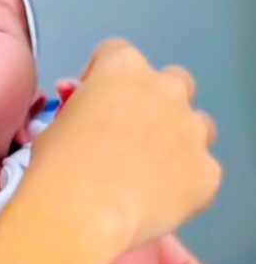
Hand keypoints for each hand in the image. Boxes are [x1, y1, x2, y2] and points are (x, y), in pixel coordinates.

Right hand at [33, 39, 220, 251]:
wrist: (82, 211)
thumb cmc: (59, 164)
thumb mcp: (57, 122)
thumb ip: (81, 109)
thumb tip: (86, 116)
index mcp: (122, 68)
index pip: (117, 52)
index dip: (102, 76)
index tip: (92, 101)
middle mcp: (165, 89)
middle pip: (171, 81)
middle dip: (155, 100)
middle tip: (130, 131)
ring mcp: (192, 130)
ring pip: (196, 124)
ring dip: (177, 137)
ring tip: (148, 168)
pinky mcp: (207, 171)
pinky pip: (200, 169)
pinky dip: (184, 180)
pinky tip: (156, 198)